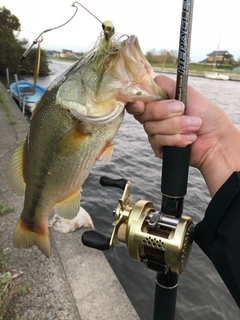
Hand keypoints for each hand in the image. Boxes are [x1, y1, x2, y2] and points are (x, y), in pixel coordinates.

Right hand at [126, 75, 239, 195]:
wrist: (217, 140)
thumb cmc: (207, 116)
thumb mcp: (187, 93)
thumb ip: (166, 85)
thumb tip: (149, 81)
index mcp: (159, 103)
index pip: (139, 101)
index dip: (137, 103)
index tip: (141, 104)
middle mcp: (154, 118)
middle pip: (144, 113)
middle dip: (165, 112)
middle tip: (183, 110)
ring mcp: (156, 133)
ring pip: (152, 128)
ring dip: (176, 126)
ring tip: (194, 127)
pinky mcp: (160, 148)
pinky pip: (159, 141)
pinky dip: (177, 139)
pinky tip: (189, 139)